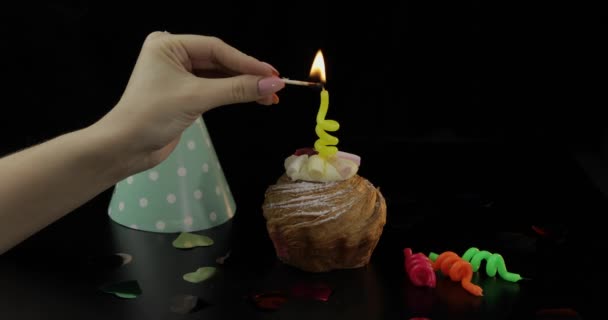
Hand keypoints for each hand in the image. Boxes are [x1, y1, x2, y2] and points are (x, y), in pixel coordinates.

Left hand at [95, 32, 283, 171]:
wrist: (126, 148)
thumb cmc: (152, 116)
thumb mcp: (197, 98)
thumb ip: (237, 89)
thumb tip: (274, 84)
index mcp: (168, 45)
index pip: (216, 49)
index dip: (247, 62)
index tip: (273, 74)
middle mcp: (173, 55)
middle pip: (220, 61)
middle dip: (248, 75)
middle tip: (275, 85)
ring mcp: (179, 74)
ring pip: (220, 76)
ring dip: (243, 86)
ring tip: (270, 96)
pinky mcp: (184, 93)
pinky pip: (214, 88)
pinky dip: (233, 94)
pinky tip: (253, 98)